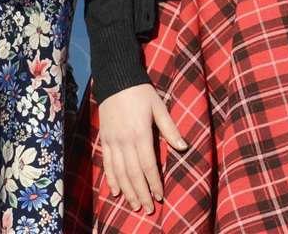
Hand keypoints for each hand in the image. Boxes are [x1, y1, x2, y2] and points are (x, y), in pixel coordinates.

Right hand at [97, 83, 187, 213]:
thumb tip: (183, 147)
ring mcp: (112, 141)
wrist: (115, 79)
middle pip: (133, 173)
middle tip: (148, 209)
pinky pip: (107, 164)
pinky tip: (115, 192)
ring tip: (135, 205)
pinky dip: (111, 179)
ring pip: (119, 172)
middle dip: (141, 193)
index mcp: (140, 134)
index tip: (160, 196)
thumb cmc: (141, 92)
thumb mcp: (159, 107)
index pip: (148, 165)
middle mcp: (124, 141)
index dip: (154, 182)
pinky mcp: (105, 140)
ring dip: (127, 191)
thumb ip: (170, 128)